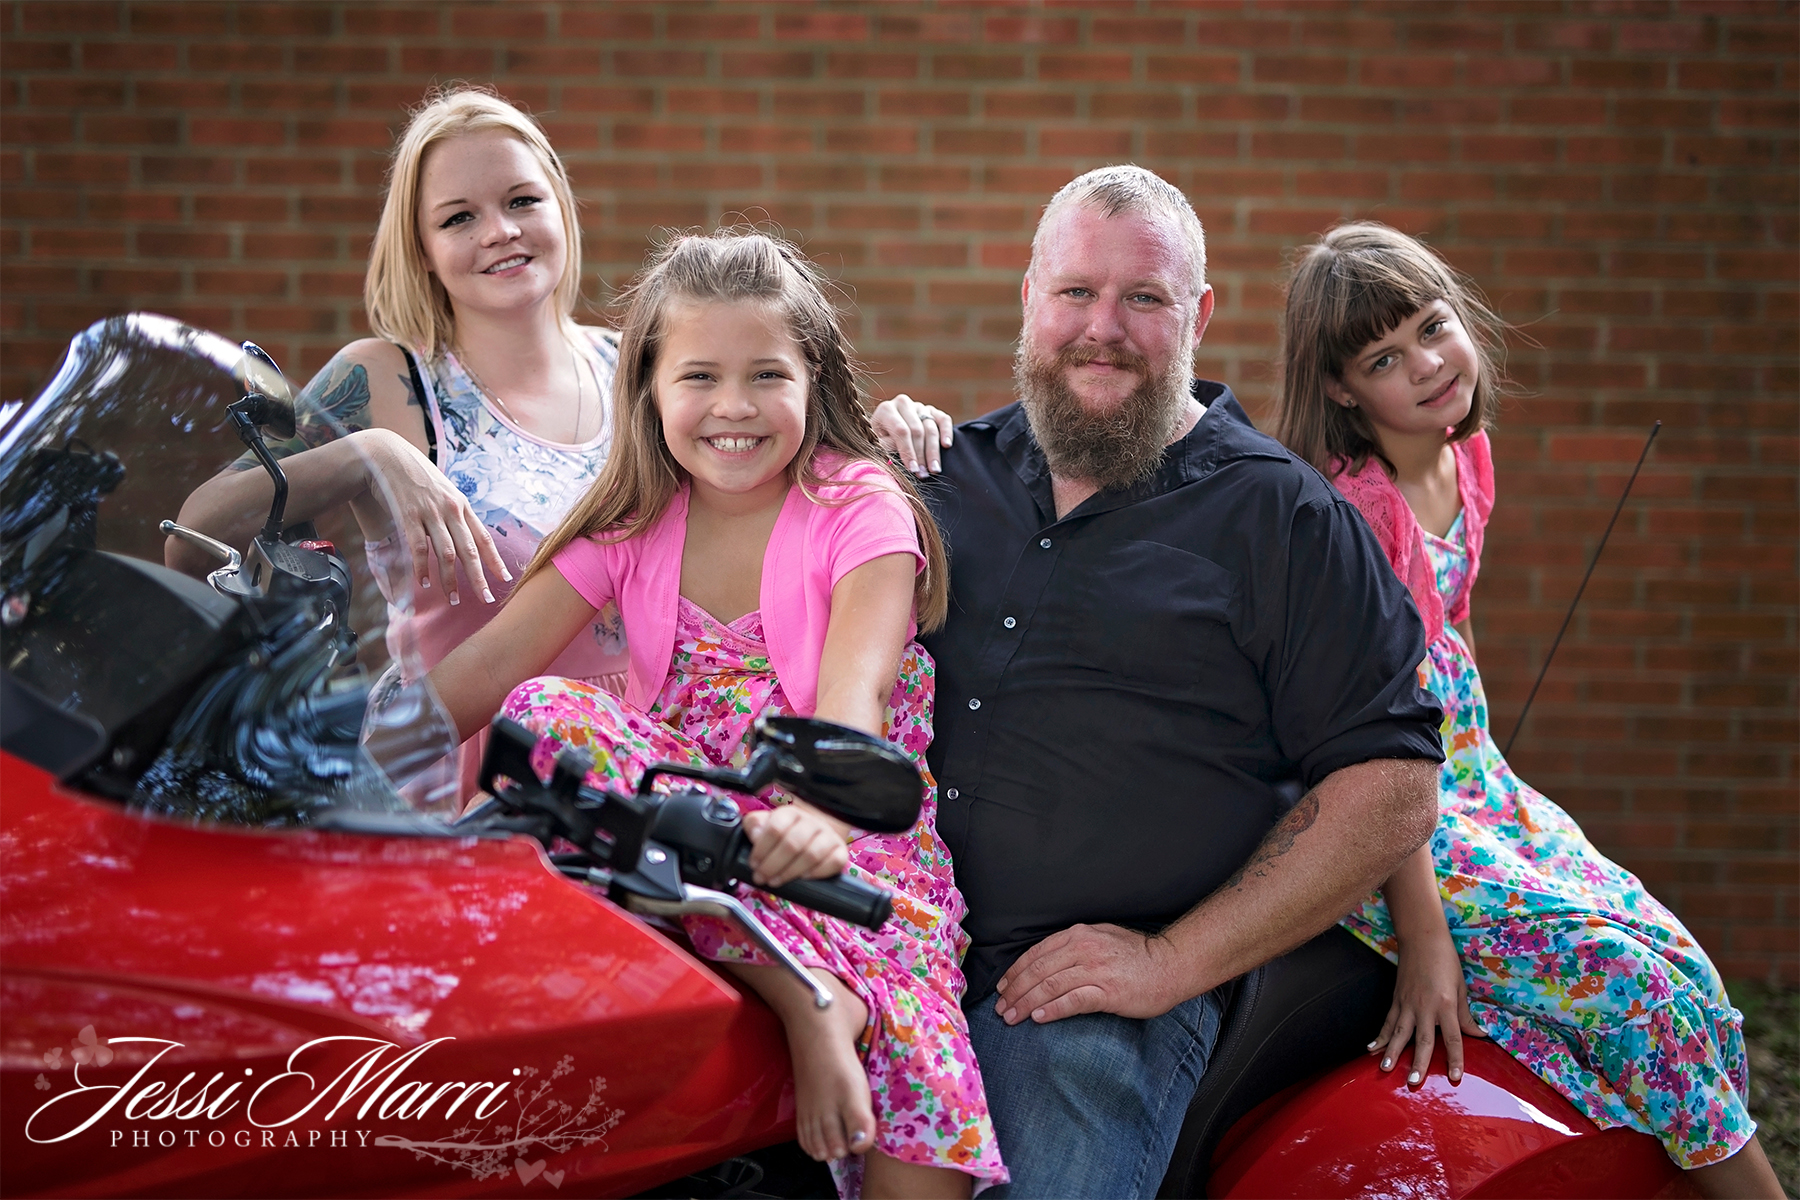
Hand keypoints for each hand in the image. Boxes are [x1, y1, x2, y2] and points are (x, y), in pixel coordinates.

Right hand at [356, 428, 508, 605]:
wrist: (388, 454)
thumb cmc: (417, 474)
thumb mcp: (443, 490)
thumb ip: (454, 511)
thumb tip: (464, 535)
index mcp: (462, 505)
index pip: (483, 537)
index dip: (495, 560)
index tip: (504, 579)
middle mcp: (451, 509)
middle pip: (469, 550)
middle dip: (478, 577)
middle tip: (486, 599)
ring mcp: (431, 513)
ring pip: (447, 553)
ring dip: (450, 579)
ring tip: (452, 600)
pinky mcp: (409, 516)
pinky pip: (419, 548)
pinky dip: (422, 568)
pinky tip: (424, 584)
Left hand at [742, 803, 848, 888]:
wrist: (813, 837)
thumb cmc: (785, 834)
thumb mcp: (765, 825)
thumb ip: (755, 825)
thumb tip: (755, 834)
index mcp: (790, 813)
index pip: (775, 828)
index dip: (762, 849)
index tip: (754, 864)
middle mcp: (812, 821)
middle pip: (792, 844)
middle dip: (772, 865)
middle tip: (762, 878)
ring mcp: (828, 836)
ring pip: (811, 855)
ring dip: (790, 872)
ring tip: (776, 881)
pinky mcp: (841, 851)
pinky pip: (834, 862)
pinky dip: (817, 873)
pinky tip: (804, 878)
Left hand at [870, 393, 952, 476]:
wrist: (885, 431)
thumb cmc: (880, 441)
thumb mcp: (877, 444)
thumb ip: (887, 446)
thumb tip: (901, 451)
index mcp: (886, 409)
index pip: (901, 430)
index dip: (908, 451)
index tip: (913, 469)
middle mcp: (903, 403)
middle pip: (917, 430)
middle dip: (921, 455)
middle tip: (923, 474)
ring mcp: (919, 407)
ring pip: (931, 428)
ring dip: (934, 452)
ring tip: (934, 470)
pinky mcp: (932, 411)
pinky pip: (943, 419)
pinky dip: (946, 432)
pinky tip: (947, 445)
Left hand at [994, 923, 1187, 1024]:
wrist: (1171, 964)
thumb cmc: (1137, 954)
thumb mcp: (1102, 937)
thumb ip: (1075, 945)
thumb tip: (1048, 960)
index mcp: (1079, 935)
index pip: (1036, 953)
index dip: (1015, 972)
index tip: (1003, 987)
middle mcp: (1083, 949)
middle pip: (1037, 971)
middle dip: (1015, 991)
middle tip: (1001, 1008)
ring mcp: (1095, 970)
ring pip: (1049, 986)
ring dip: (1026, 1003)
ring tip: (1012, 1017)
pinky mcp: (1108, 991)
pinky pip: (1072, 1001)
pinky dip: (1052, 1010)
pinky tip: (1038, 1018)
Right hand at [1370, 928, 1484, 1086]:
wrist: (1422, 939)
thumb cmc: (1446, 962)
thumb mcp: (1461, 988)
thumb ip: (1465, 1015)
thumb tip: (1478, 1035)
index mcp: (1446, 1005)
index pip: (1453, 1038)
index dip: (1455, 1059)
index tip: (1455, 1077)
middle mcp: (1425, 1007)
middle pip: (1422, 1040)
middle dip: (1417, 1062)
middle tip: (1413, 1082)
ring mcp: (1407, 1003)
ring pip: (1399, 1033)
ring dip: (1392, 1052)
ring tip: (1384, 1069)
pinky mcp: (1396, 999)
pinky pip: (1388, 1021)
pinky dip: (1380, 1036)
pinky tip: (1371, 1049)